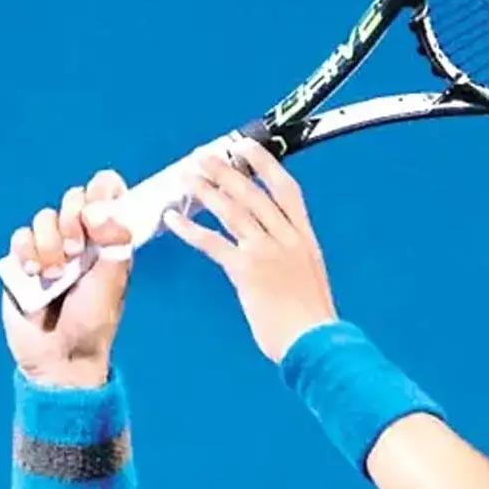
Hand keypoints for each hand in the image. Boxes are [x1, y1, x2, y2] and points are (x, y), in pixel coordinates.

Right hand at [1, 170, 133, 387]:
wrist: (61, 354)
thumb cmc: (94, 320)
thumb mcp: (113, 281)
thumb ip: (115, 241)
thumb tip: (100, 207)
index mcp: (111, 240)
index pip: (108, 196)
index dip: (104, 189)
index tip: (100, 200)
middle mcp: (82, 239)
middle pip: (74, 199)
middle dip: (74, 217)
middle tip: (78, 248)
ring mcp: (51, 248)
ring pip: (45, 216)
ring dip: (50, 241)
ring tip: (57, 273)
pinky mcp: (23, 261)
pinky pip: (20, 236)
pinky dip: (27, 250)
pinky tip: (34, 272)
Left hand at [164, 138, 338, 362]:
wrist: (314, 340)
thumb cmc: (311, 318)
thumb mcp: (309, 275)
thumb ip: (291, 256)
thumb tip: (274, 251)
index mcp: (304, 238)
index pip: (285, 189)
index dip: (265, 165)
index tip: (247, 148)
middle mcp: (287, 238)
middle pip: (253, 193)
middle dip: (226, 171)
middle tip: (205, 157)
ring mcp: (267, 252)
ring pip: (233, 211)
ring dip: (207, 191)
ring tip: (187, 178)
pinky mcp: (247, 271)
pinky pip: (214, 243)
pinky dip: (191, 229)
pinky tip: (175, 219)